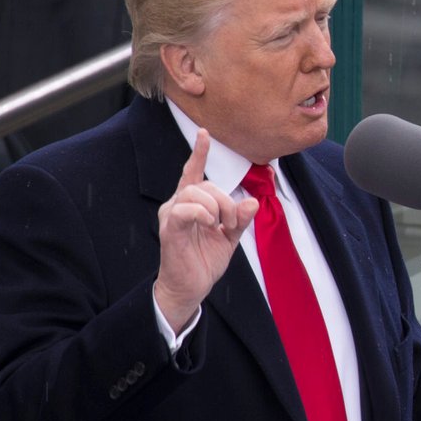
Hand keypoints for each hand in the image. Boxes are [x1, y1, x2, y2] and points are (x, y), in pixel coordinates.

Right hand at [154, 130, 259, 332]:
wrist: (190, 288)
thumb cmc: (204, 261)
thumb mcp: (230, 238)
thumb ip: (240, 219)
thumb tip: (252, 201)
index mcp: (191, 204)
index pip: (193, 172)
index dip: (199, 152)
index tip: (204, 132)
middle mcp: (178, 205)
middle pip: (204, 184)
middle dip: (225, 200)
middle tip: (231, 223)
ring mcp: (171, 215)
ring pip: (195, 192)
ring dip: (216, 207)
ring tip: (219, 227)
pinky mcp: (169, 229)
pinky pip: (184, 209)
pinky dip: (202, 213)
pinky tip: (209, 224)